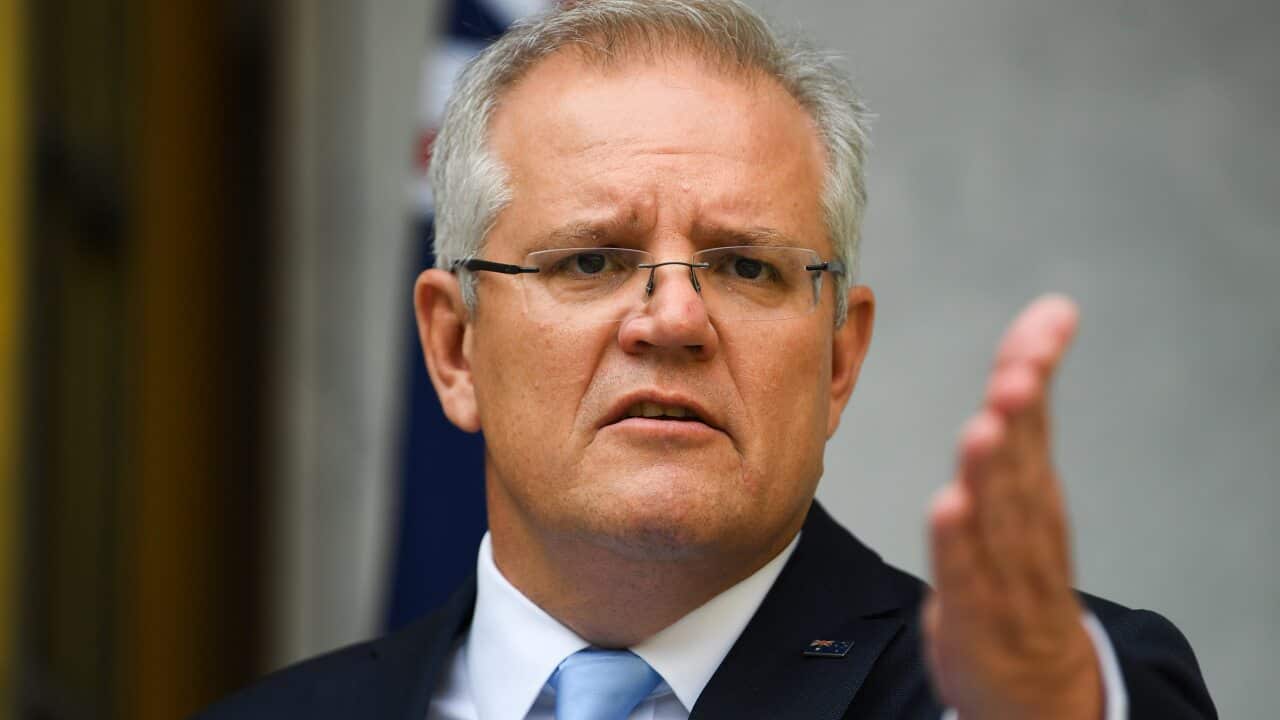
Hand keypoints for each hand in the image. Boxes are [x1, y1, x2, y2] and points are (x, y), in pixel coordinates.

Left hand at [923, 295, 1103, 719]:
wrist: (1040, 689)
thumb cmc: (1019, 575)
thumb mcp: (1017, 494)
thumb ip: (1016, 425)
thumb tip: (1029, 346)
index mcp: (1033, 488)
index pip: (1034, 419)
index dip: (1038, 366)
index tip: (1052, 317)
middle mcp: (1027, 523)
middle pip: (1023, 459)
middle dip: (1021, 412)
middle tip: (1020, 370)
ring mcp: (1007, 572)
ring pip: (1002, 515)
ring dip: (993, 470)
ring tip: (985, 426)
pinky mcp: (980, 615)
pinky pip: (967, 575)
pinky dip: (960, 544)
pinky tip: (949, 507)